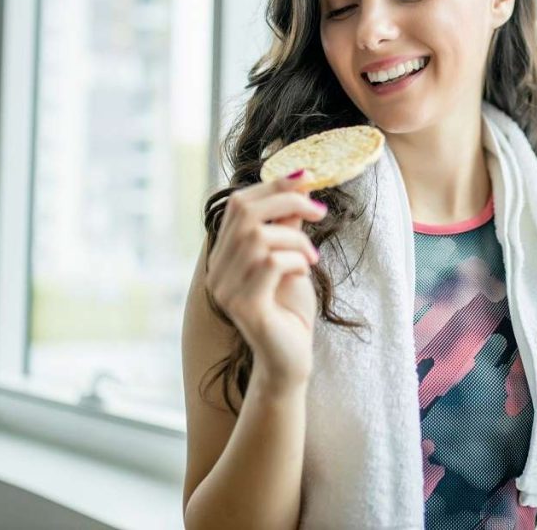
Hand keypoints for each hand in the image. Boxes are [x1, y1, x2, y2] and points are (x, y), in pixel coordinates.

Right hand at [205, 171, 326, 387]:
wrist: (289, 359)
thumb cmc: (290, 309)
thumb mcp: (290, 257)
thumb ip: (287, 225)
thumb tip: (299, 184)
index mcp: (223, 255)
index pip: (237, 205)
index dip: (271, 186)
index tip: (305, 178)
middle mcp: (217, 271)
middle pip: (245, 213)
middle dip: (287, 202)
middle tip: (319, 209)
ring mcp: (226, 289)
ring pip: (259, 238)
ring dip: (296, 239)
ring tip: (311, 256)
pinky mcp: (245, 306)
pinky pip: (271, 264)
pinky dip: (295, 259)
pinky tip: (305, 270)